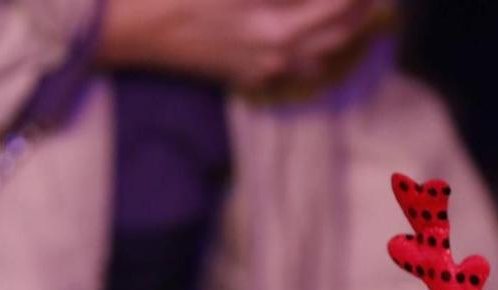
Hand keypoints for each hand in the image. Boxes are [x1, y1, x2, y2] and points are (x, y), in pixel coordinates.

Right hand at [98, 0, 383, 92]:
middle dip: (364, 7)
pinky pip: (296, 67)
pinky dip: (317, 48)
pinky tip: (318, 33)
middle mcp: (277, 55)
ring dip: (344, 29)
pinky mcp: (245, 75)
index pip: (341, 3)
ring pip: (322, 54)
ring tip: (357, 8)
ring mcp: (261, 70)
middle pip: (341, 32)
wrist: (132, 29)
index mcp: (277, 27)